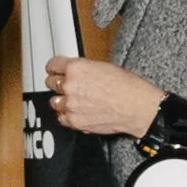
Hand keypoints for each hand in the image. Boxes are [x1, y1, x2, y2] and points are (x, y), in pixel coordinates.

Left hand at [45, 56, 162, 137]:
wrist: (135, 106)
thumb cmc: (126, 87)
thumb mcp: (102, 66)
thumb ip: (83, 69)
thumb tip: (77, 72)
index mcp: (76, 68)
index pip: (53, 65)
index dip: (55, 68)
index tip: (55, 70)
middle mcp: (70, 86)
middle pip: (51, 83)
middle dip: (59, 83)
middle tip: (67, 85)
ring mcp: (70, 105)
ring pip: (54, 102)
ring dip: (62, 101)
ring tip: (74, 100)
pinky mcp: (74, 121)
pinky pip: (62, 118)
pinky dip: (67, 116)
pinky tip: (76, 111)